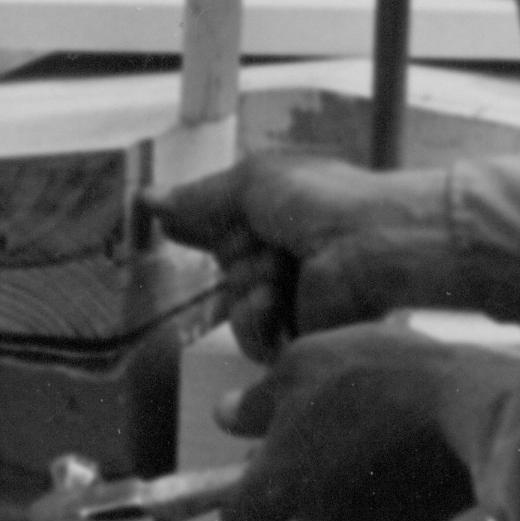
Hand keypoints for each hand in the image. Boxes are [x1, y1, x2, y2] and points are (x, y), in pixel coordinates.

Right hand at [155, 149, 463, 358]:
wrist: (372, 245)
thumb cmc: (325, 201)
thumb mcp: (253, 184)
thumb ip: (200, 198)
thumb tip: (147, 197)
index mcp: (276, 215)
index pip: (221, 227)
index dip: (197, 227)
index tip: (169, 226)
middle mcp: (283, 255)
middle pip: (224, 266)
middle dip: (238, 252)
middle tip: (268, 240)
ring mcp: (292, 297)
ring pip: (233, 304)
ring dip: (250, 285)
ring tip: (282, 270)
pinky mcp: (299, 335)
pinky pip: (251, 336)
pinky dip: (259, 317)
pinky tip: (280, 298)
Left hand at [213, 326, 519, 520]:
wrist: (472, 406)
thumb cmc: (374, 378)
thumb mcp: (301, 364)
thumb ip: (255, 400)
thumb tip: (226, 416)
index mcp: (282, 486)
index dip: (241, 501)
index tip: (256, 460)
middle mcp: (325, 518)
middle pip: (300, 504)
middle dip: (308, 466)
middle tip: (330, 410)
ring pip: (349, 500)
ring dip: (355, 465)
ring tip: (381, 410)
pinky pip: (396, 499)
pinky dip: (398, 473)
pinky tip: (417, 429)